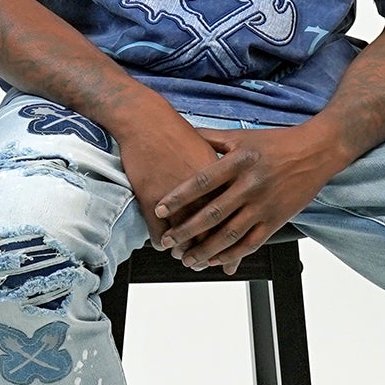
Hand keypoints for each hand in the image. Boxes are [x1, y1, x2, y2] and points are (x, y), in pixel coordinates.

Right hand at [116, 109, 230, 247]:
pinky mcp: (153, 202)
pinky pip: (159, 235)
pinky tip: (163, 245)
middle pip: (212, 236)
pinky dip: (162, 244)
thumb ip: (226, 175)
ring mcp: (178, 200)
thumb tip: (237, 193)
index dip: (232, 242)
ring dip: (185, 253)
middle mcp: (204, 193)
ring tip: (185, 257)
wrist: (147, 120)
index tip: (230, 255)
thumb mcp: (211, 153)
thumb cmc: (178, 134)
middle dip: (209, 254)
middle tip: (204, 263)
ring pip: (185, 240)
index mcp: (224, 181)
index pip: (234, 221)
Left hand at [153, 123, 348, 274]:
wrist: (317, 150)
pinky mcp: (277, 219)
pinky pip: (251, 242)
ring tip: (188, 259)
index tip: (160, 210)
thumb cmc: (277, 142)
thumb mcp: (242, 136)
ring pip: (230, 234)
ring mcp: (265, 204)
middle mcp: (251, 184)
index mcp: (239, 161)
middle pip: (213, 213)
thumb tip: (183, 133)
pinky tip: (216, 260)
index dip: (179, 198)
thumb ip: (211, 138)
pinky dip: (232, 254)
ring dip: (206, 250)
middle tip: (168, 242)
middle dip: (187, 231)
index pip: (202, 182)